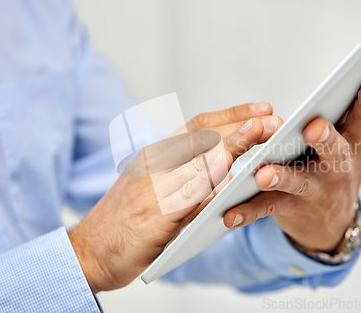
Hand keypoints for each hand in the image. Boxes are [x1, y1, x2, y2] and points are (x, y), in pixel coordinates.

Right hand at [69, 102, 283, 292]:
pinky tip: (232, 173)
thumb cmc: (125, 221)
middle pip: (203, 136)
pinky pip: (186, 196)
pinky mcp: (153, 216)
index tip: (260, 108)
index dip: (232, 115)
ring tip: (262, 134)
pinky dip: (210, 181)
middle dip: (241, 124)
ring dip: (233, 144)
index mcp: (156, 156)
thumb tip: (225, 163)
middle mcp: (154, 165)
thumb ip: (184, 174)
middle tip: (273, 119)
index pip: (199, 126)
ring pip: (198, 159)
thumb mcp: (153, 187)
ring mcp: (153, 188)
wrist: (87, 252)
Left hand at [223, 71, 360, 251]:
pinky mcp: (289, 208)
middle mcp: (336, 168)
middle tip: (314, 126)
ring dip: (280, 177)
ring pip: (296, 182)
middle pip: (333, 152)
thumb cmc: (347, 165)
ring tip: (263, 172)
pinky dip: (248, 211)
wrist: (330, 221)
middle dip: (326, 139)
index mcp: (354, 145)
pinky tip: (228, 213)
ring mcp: (313, 191)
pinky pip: (267, 209)